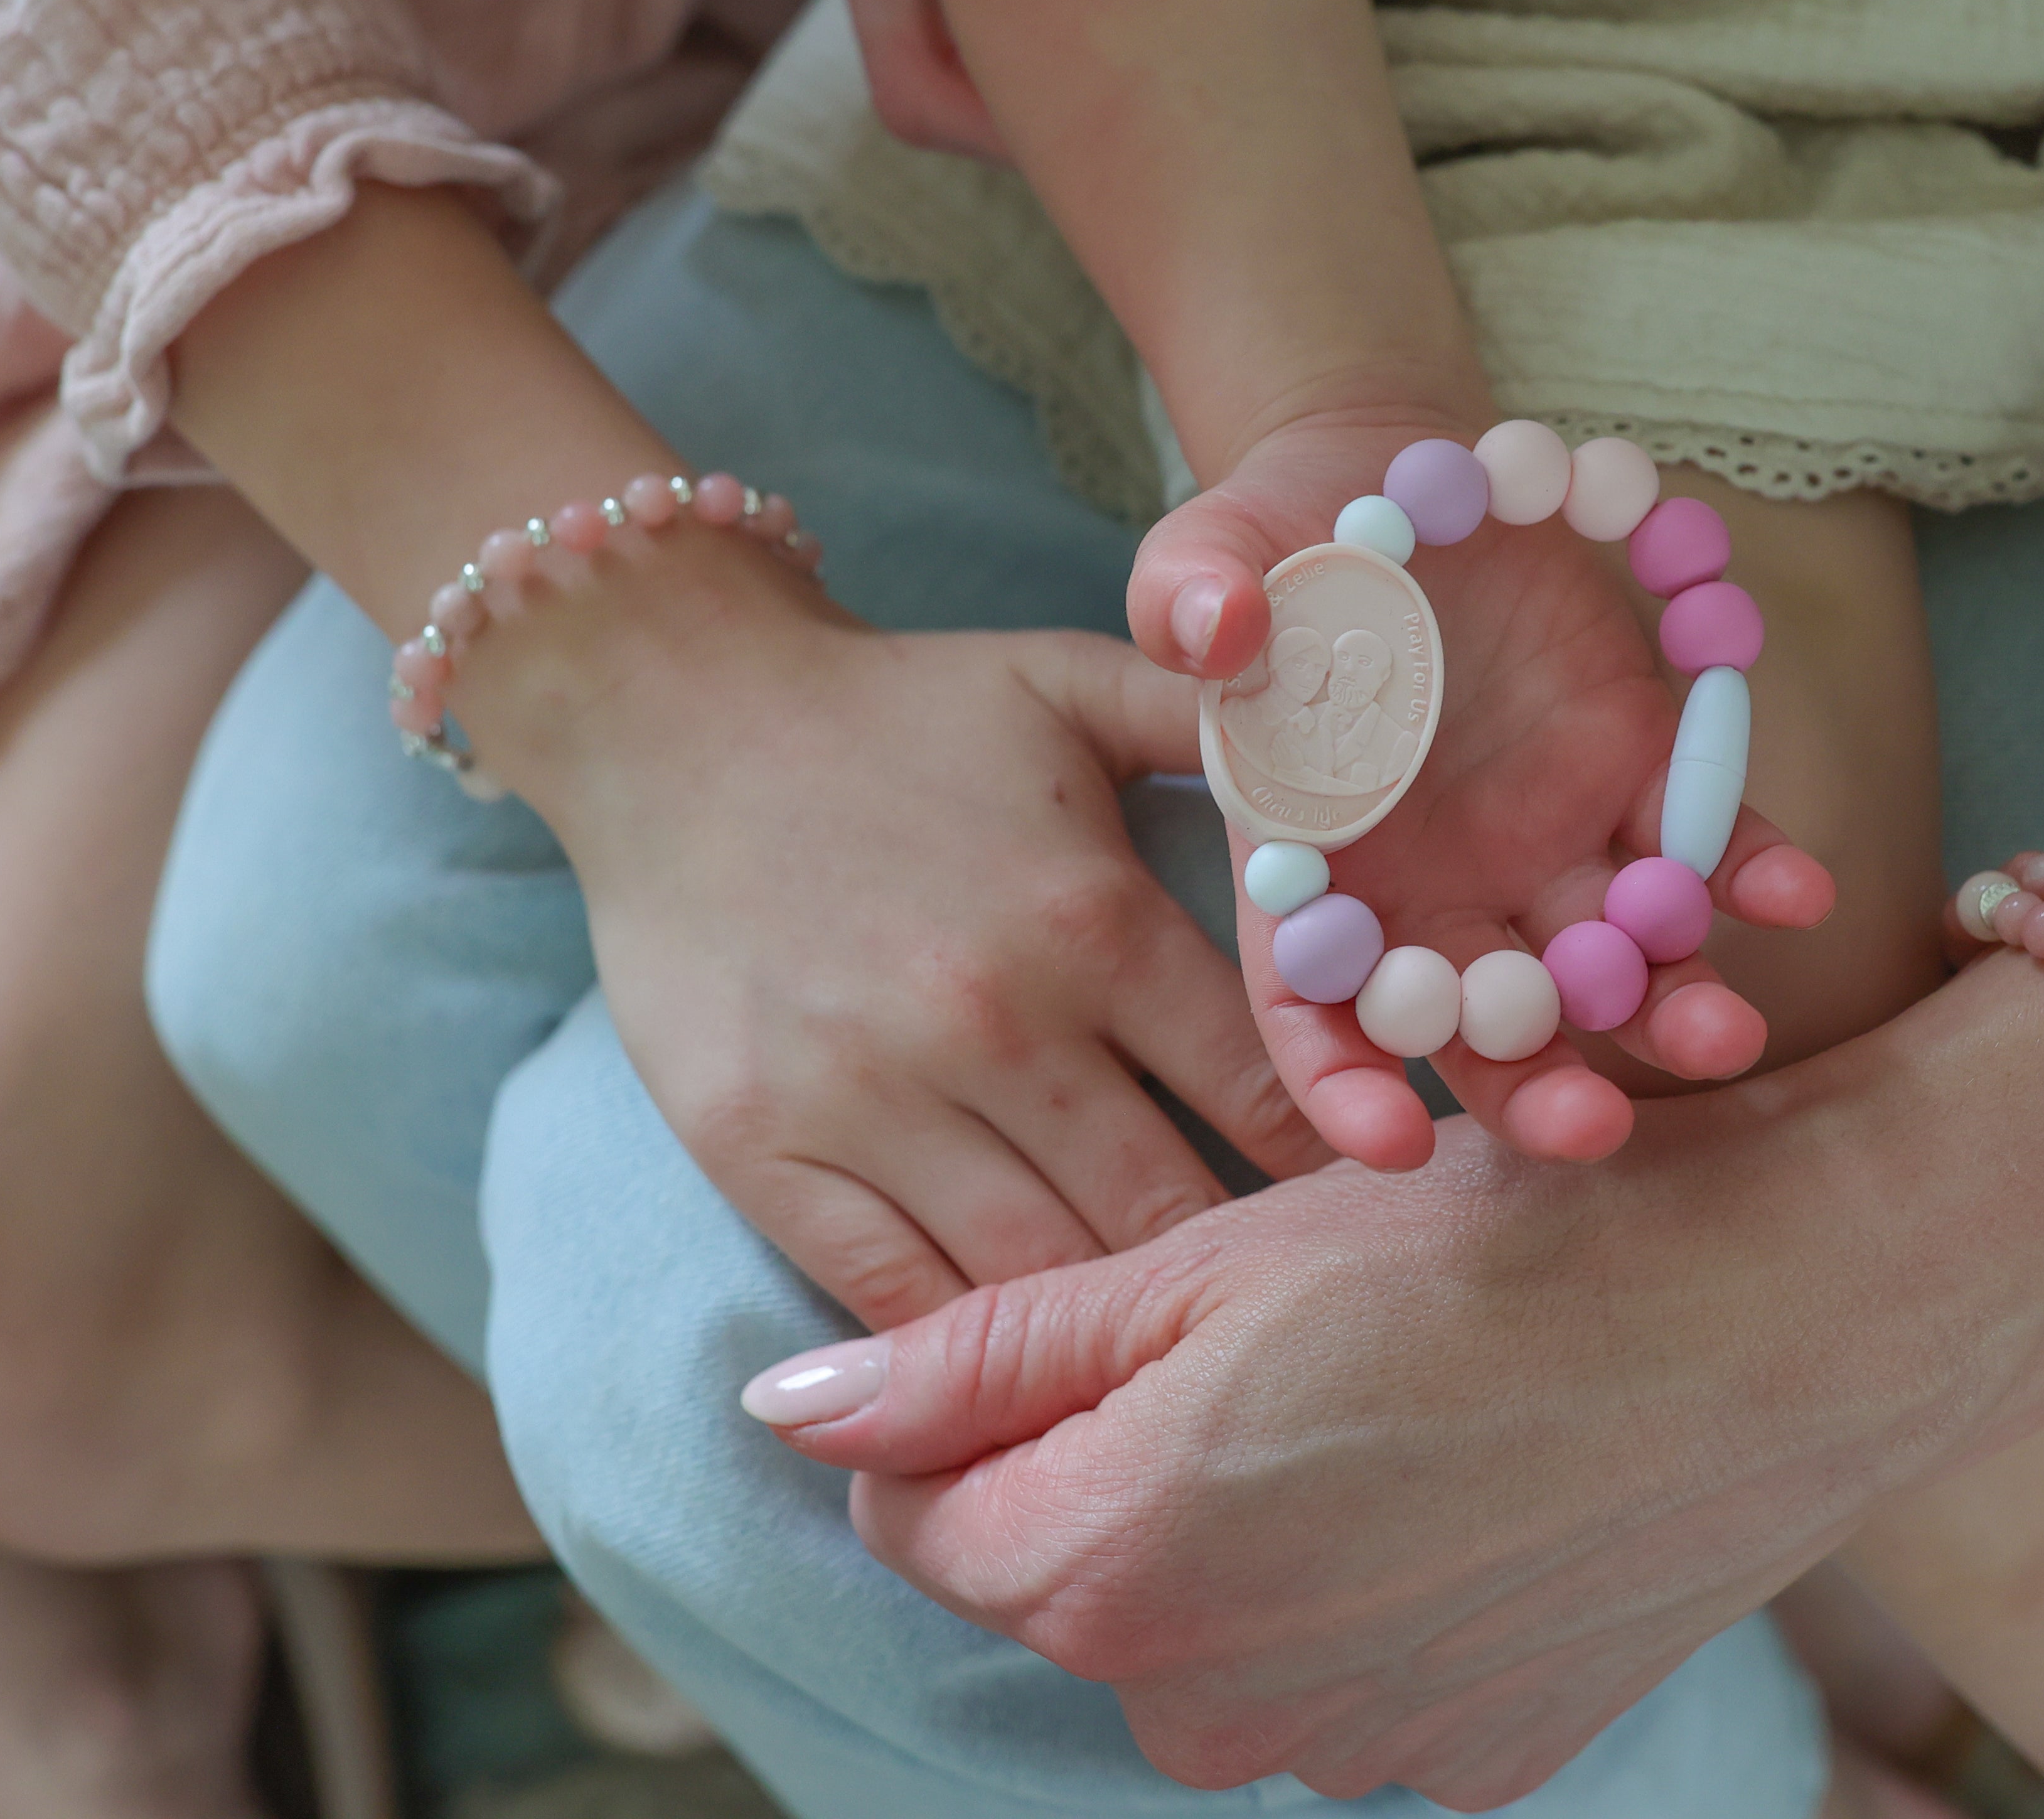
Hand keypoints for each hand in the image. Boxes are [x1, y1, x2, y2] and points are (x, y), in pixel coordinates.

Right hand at [463, 543, 1323, 1332]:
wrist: (674, 713)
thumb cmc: (899, 708)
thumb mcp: (1075, 681)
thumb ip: (1222, 720)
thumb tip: (1364, 732)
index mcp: (1094, 920)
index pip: (1269, 1094)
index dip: (1336, 1161)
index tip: (1369, 1205)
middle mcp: (994, 1025)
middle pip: (1164, 1210)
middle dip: (1235, 1268)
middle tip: (1284, 1307)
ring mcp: (870, 1098)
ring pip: (1037, 1276)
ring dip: (1108, 1321)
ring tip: (1170, 1351)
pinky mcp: (762, 1150)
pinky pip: (892, 1297)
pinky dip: (962, 1348)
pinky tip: (1021, 1362)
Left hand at [745, 955, 2043, 1804]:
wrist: (1794, 1314)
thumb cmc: (1499, 1242)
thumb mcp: (1211, 1258)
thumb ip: (979, 1356)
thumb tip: (787, 1417)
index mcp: (1107, 1568)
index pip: (915, 1508)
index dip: (979, 1396)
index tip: (1099, 1311)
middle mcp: (1208, 1709)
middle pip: (1067, 1581)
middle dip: (1116, 1468)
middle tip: (1273, 1336)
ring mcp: (1352, 1753)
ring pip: (1215, 1634)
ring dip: (1252, 1534)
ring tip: (1391, 1401)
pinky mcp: (1474, 1762)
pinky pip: (1355, 1677)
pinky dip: (1379, 1591)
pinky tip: (1471, 1483)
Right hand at [1128, 412, 1837, 1168]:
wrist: (1394, 470)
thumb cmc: (1277, 536)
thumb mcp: (1210, 548)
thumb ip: (1190, 596)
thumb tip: (1210, 633)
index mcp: (1314, 870)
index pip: (1313, 1007)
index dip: (1343, 1084)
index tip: (1395, 1144)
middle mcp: (1434, 889)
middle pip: (1483, 1024)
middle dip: (1539, 1086)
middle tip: (1597, 1128)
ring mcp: (1546, 841)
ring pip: (1609, 962)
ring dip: (1668, 1007)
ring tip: (1727, 1032)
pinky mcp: (1636, 770)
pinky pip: (1705, 840)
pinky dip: (1752, 870)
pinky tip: (1796, 887)